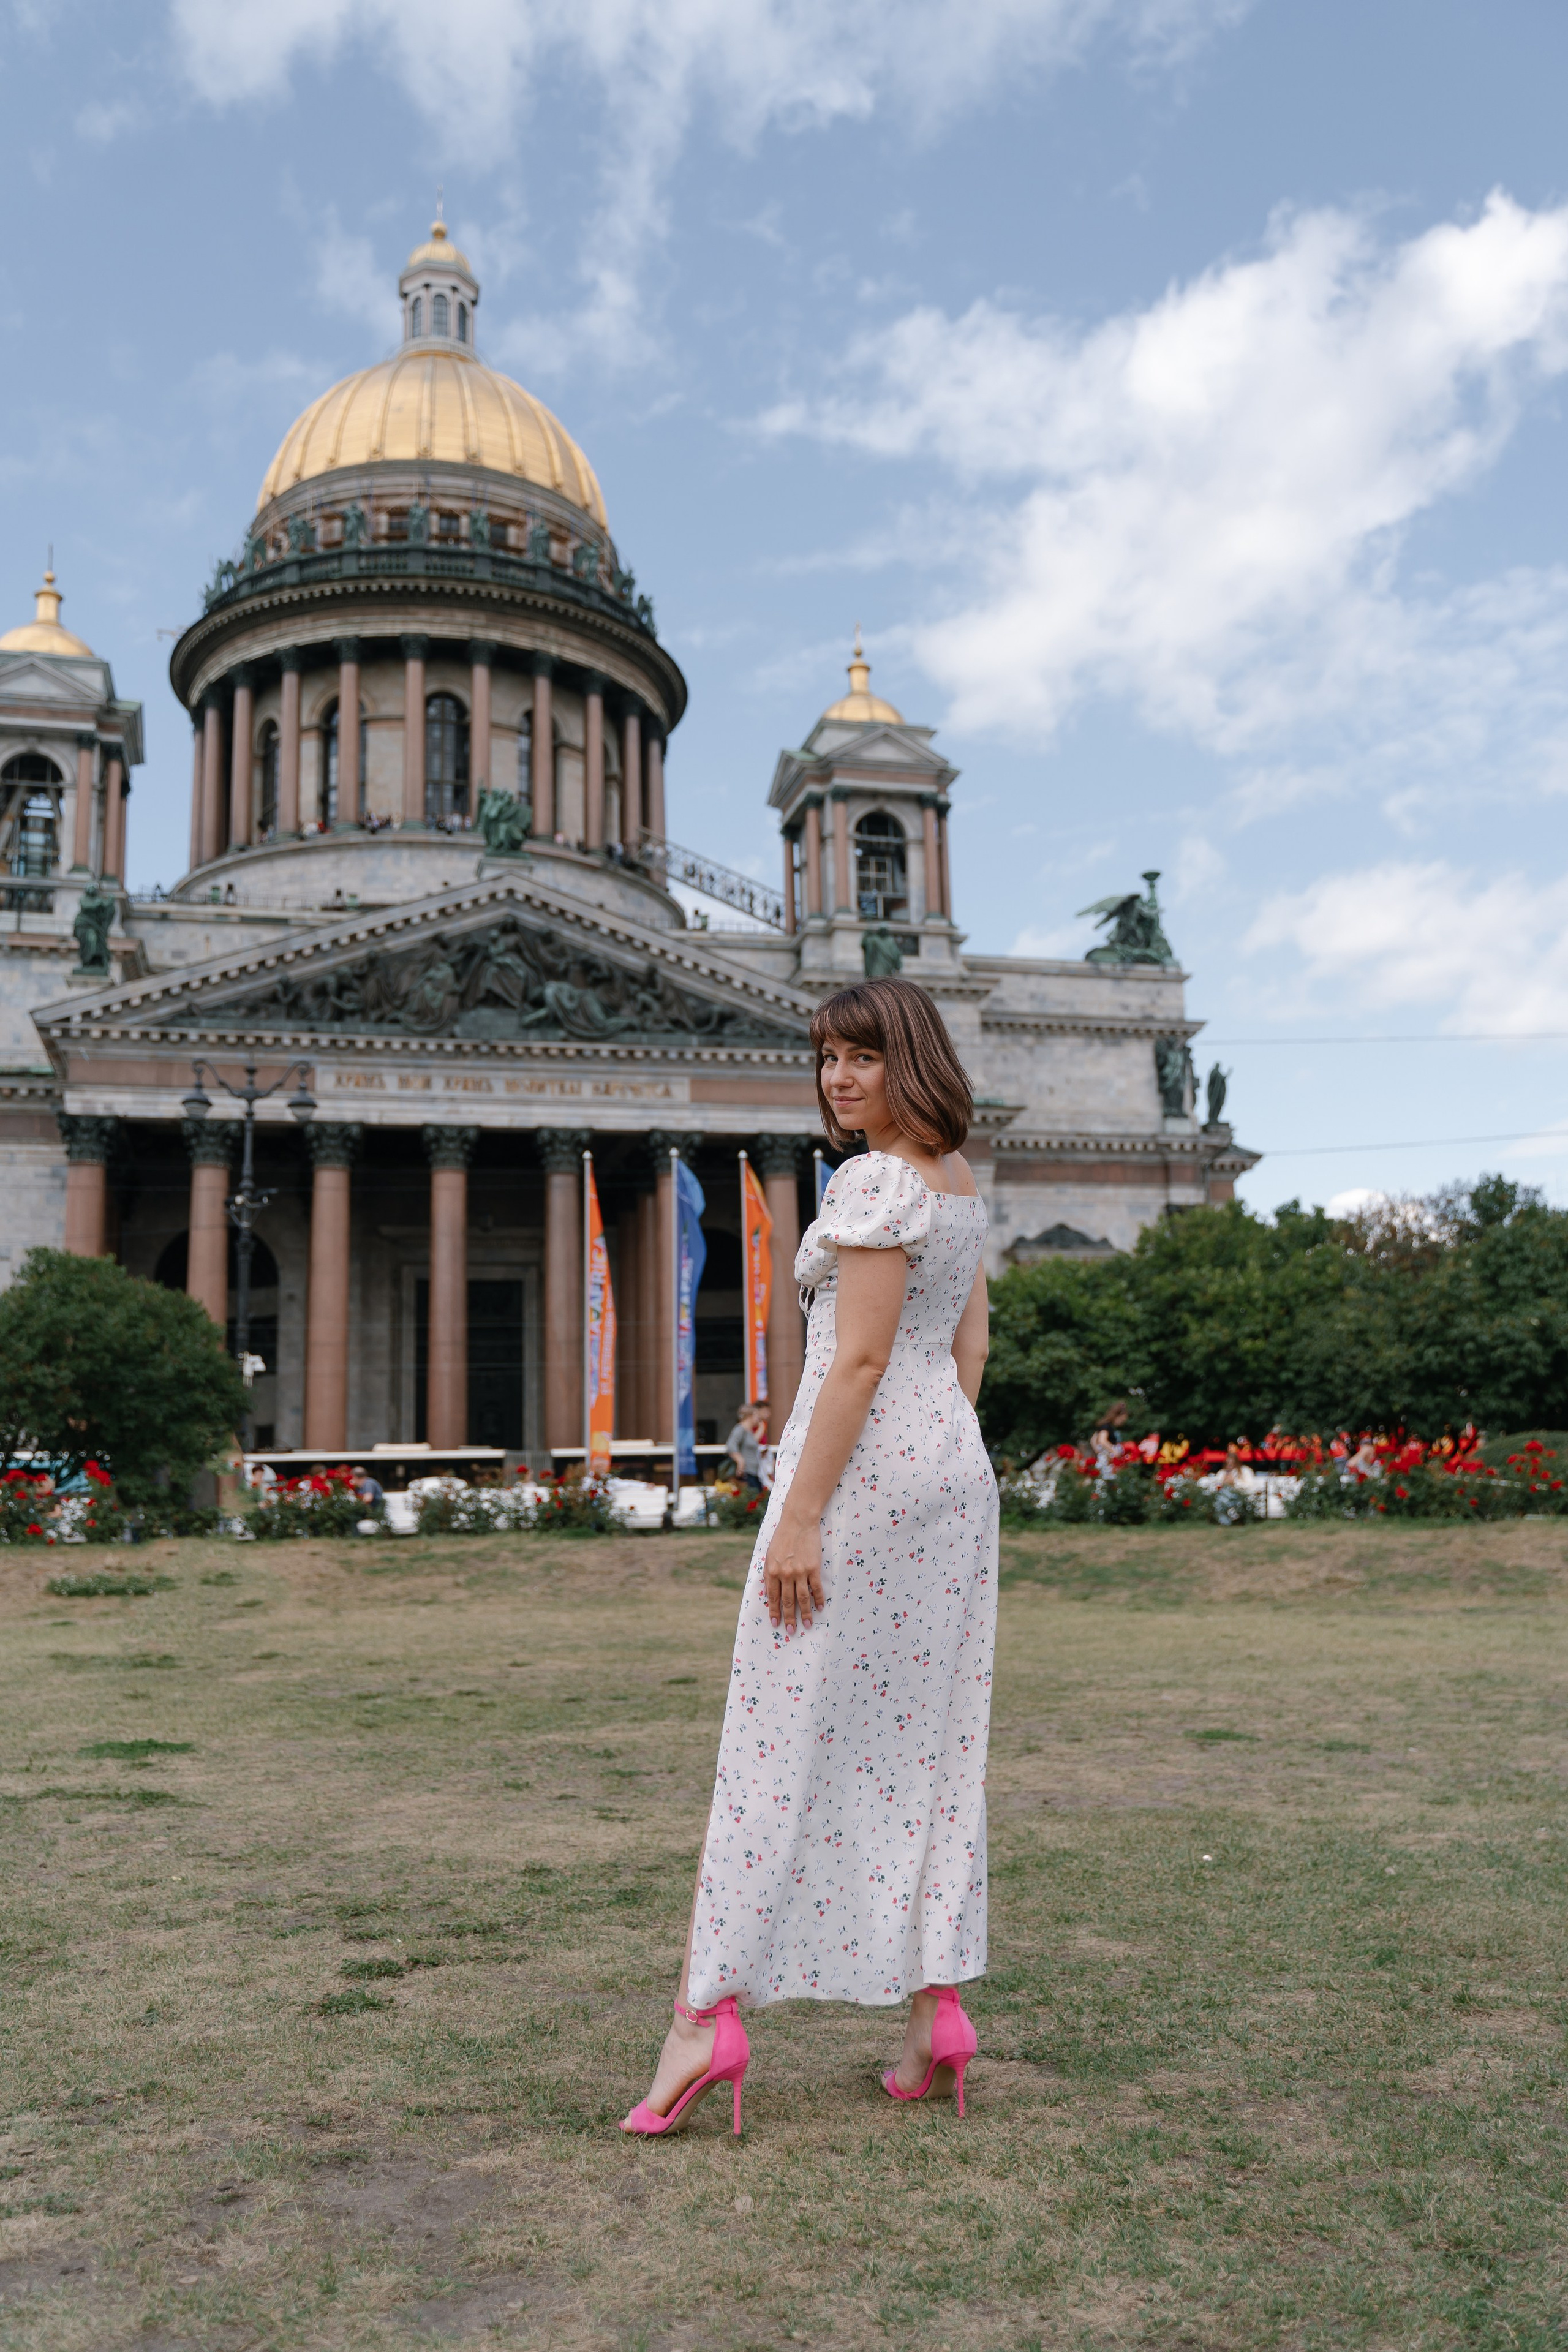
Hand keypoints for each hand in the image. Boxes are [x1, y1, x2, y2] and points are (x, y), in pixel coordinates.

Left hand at [762, 1516, 824, 1633]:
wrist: (798, 1521)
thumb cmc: (782, 1537)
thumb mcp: (769, 1555)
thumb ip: (768, 1574)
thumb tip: (768, 1592)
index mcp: (772, 1571)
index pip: (773, 1597)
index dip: (774, 1611)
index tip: (775, 1623)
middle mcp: (785, 1574)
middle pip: (787, 1601)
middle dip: (789, 1618)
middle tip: (791, 1631)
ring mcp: (800, 1571)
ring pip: (802, 1598)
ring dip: (805, 1613)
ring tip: (807, 1625)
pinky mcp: (813, 1568)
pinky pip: (816, 1588)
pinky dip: (818, 1599)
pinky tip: (819, 1608)